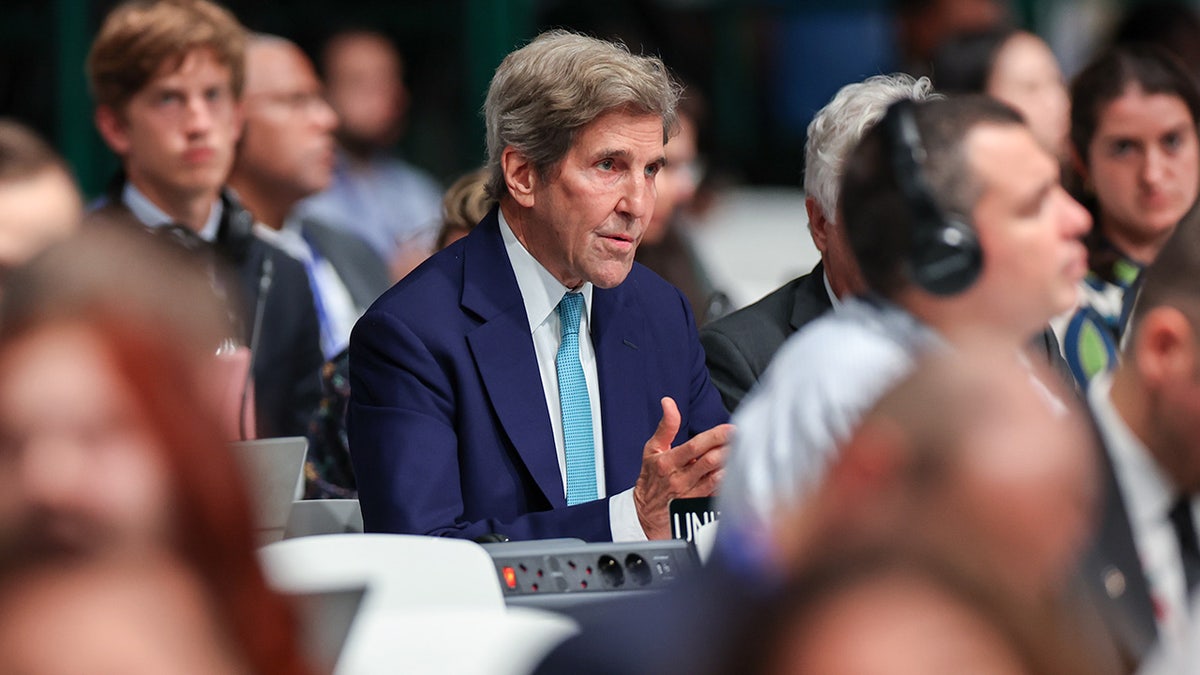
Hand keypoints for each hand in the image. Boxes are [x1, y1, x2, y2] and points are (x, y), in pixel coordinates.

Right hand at [632, 397, 732, 538]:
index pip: (695, 446)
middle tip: (742, 439)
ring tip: (742, 453)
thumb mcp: (652, 449)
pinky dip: (729, 482)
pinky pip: (718, 493)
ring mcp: (689, 495)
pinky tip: (736, 472)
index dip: (715, 436)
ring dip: (731, 465)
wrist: (646, 513)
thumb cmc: (651, 477)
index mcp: (667, 462)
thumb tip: (668, 402)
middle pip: (710, 461)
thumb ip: (665, 426)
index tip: (731, 428)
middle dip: (728, 448)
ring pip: (717, 478)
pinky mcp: (698, 507)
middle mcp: (679, 479)